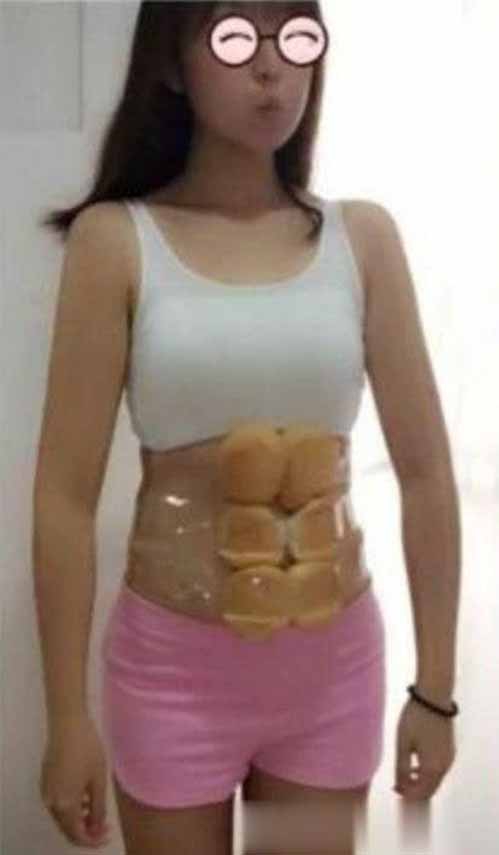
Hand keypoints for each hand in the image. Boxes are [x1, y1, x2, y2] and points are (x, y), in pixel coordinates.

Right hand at [40, 714, 111, 847]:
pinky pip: (57, 803)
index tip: (108, 833)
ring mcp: (46, 791)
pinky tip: (85, 797)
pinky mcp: (45, 780)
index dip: (93, 839)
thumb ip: (98, 808)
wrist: (68, 723)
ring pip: (62, 815)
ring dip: (78, 819)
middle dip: (86, 830)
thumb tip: (96, 827)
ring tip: (97, 811)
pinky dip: (70, 806)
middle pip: (67, 828)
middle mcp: (51, 802)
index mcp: (64, 804)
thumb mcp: (98, 780)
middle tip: (105, 825)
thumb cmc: (87, 749)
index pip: (77, 835)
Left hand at [393, 699, 455, 800]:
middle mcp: (445, 767)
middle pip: (430, 790)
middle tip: (398, 785)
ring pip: (435, 780)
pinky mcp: (450, 750)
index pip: (421, 793)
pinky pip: (439, 769)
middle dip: (414, 791)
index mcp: (433, 768)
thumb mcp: (403, 744)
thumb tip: (400, 786)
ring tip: (403, 775)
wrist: (433, 697)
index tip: (394, 790)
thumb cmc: (415, 719)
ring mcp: (450, 758)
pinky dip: (428, 773)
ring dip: (421, 782)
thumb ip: (402, 768)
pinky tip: (415, 764)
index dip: (407, 795)